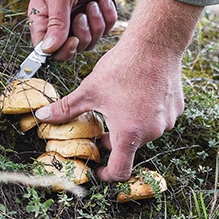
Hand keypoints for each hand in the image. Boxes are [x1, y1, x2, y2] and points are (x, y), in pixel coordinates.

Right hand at [28, 0, 145, 61]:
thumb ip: (56, 23)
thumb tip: (49, 50)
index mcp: (43, 18)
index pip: (46, 49)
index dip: (60, 51)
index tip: (72, 40)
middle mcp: (59, 22)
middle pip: (71, 50)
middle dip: (82, 35)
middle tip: (83, 15)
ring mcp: (78, 19)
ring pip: (90, 42)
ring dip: (96, 24)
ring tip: (93, 3)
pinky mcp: (95, 14)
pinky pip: (105, 29)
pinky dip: (107, 16)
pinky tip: (103, 0)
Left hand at [34, 0, 201, 180]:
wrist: (155, 43)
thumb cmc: (122, 67)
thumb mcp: (88, 90)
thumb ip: (65, 109)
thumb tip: (42, 117)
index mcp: (129, 133)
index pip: (120, 171)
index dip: (107, 174)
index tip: (98, 167)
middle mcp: (152, 132)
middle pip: (130, 148)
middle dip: (114, 141)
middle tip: (101, 125)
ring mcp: (167, 121)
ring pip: (145, 132)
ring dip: (130, 126)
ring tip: (120, 103)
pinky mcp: (176, 109)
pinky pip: (159, 119)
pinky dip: (146, 113)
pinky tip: (138, 93)